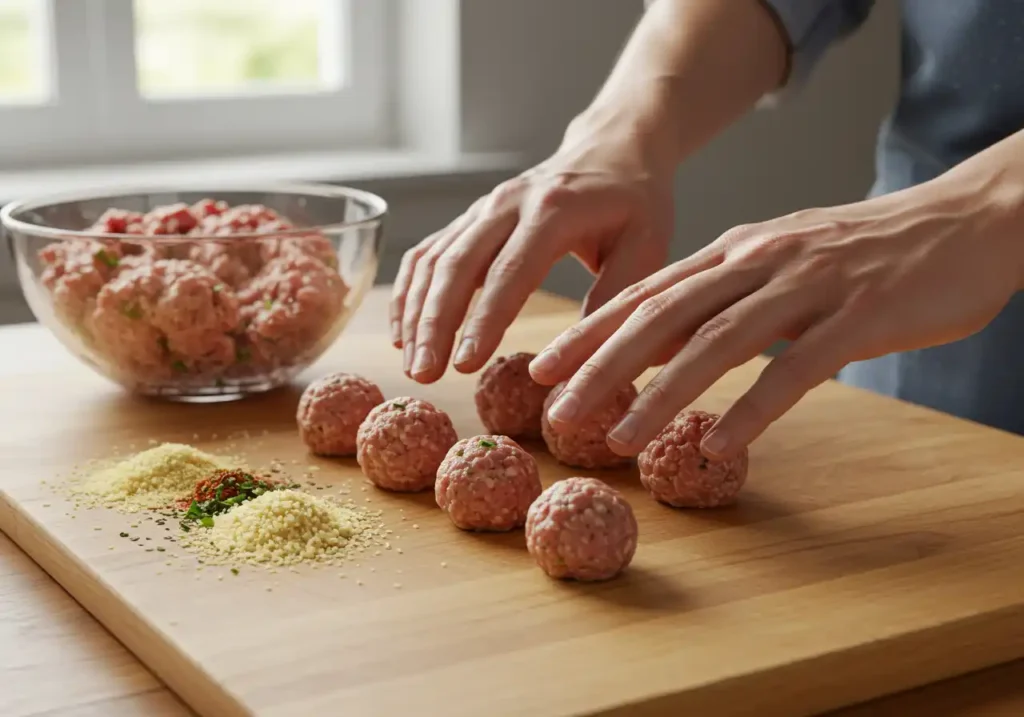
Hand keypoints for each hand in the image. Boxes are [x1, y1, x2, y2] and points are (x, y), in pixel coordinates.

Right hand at [390, 118, 674, 383]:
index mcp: (554, 210)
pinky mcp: (470, 218)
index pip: (510, 271)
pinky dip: (409, 292)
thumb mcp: (646, 247)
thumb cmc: (634, 204)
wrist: (613, 149)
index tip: (465, 364)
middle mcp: (508, 203)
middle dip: (435, 323)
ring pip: (434, 260)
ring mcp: (483, 208)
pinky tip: (403, 332)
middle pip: (457, 264)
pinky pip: (428, 253)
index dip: (484, 319)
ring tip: (413, 365)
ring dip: (416, 313)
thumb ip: (611, 300)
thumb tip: (578, 361)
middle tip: (425, 374)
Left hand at [530, 180, 1023, 459]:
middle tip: (555, 410)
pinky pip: (796, 370)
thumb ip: (720, 297)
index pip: (645, 293)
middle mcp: (759, 262)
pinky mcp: (858, 318)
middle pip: (663, 317)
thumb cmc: (865, 252)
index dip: (588, 331)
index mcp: (735, 250)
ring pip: (717, 343)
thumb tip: (658, 346)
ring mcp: (807, 288)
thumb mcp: (779, 262)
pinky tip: (719, 445)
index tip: (541, 367)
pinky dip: (753, 408)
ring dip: (661, 395)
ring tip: (619, 440)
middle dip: (601, 365)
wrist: (965, 220)